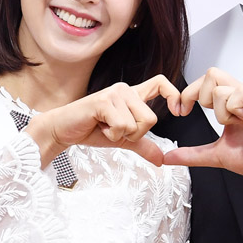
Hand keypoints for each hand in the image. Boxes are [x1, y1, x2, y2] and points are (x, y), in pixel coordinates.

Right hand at [25, 76, 181, 168]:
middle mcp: (125, 90)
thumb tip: (162, 159)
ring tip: (105, 127)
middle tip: (116, 130)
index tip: (179, 111)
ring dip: (121, 135)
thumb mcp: (123, 140)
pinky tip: (98, 126)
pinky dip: (111, 135)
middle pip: (151, 118)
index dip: (174, 95)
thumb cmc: (91, 130)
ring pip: (137, 124)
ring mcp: (114, 93)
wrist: (63, 131)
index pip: (161, 83)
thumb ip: (143, 145)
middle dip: (135, 134)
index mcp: (132, 95)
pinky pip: (122, 126)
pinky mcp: (103, 102)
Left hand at [164, 68, 242, 184]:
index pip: (203, 82)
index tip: (180, 111)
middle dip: (197, 95)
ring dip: (218, 107)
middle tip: (201, 114)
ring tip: (232, 122)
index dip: (186, 94)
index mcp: (229, 104)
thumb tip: (169, 157)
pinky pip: (237, 94)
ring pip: (220, 83)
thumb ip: (193, 155)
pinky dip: (232, 110)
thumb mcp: (217, 155)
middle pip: (210, 74)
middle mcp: (239, 97)